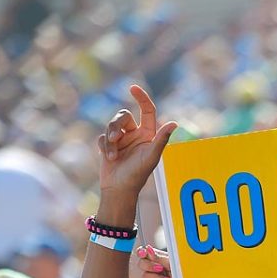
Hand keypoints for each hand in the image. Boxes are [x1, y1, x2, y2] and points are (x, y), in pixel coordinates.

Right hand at [97, 84, 177, 209]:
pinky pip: (102, 137)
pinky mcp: (109, 145)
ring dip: (110, 139)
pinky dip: (104, 146)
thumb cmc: (137, 175)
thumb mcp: (151, 157)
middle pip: (123, 116)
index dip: (141, 97)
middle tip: (115, 138)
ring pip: (111, 125)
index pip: (147, 110)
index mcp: (148, 134)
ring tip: (112, 155)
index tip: (132, 87)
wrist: (119, 190)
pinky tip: (108, 158)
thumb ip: (161, 140)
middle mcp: (135, 134)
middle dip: (116, 125)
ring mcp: (122, 139)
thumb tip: (175, 124)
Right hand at [135, 245, 179, 277]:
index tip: (143, 252)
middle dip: (149, 265)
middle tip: (161, 268)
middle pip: (141, 264)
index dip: (141, 252)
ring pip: (145, 276)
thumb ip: (161, 258)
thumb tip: (148, 249)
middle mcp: (155, 270)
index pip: (145, 253)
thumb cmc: (188, 277)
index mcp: (160, 260)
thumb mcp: (175, 264)